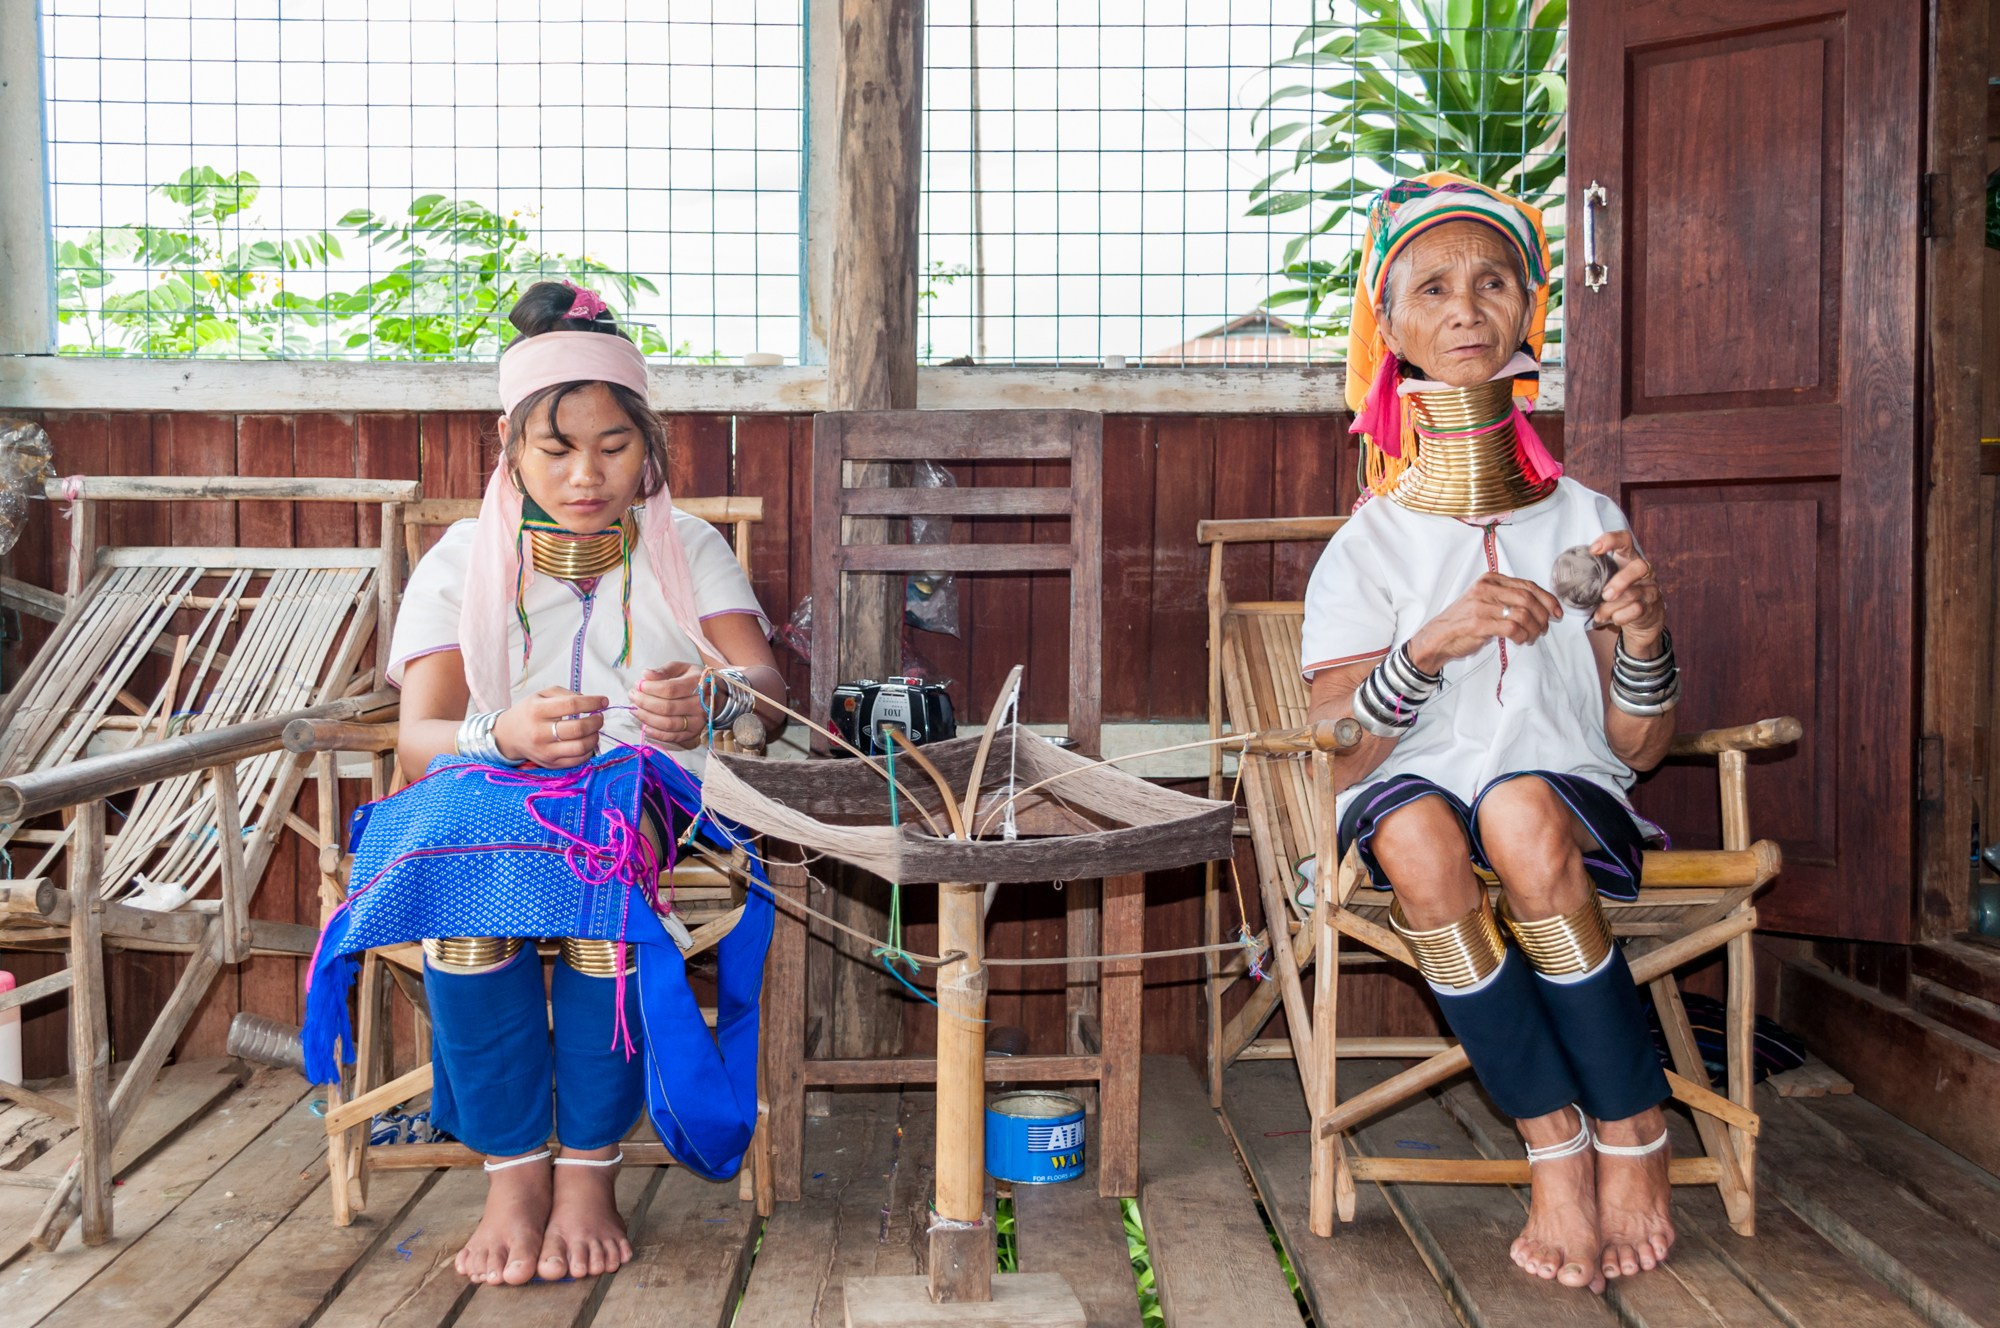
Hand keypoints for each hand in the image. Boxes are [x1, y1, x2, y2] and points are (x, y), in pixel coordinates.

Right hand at [492, 687, 606, 768]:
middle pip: (578, 729)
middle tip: (599, 717)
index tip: (603, 701)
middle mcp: (539, 733)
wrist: (509, 735)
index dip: (592, 702)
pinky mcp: (550, 764)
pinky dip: (588, 751)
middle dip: (596, 722)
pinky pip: (577, 760)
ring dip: (594, 737)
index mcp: (537, 710)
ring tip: (594, 730)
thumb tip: (592, 701)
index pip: (572, 705)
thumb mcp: (542, 695)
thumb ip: (566, 694)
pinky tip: (587, 742)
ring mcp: (545, 751)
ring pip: (580, 747)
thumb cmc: (529, 711)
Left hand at [629, 661, 706, 750]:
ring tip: (635, 710)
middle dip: (644, 702)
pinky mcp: (693, 733)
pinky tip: (645, 725)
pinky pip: (672, 737)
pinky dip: (655, 733)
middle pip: (666, 708)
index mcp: (697, 684)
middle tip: (632, 696)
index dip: (650, 688)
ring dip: (647, 718)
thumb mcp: (682, 668)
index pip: (669, 689)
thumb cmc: (695, 680)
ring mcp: (698, 721)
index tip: (638, 684)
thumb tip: (646, 675)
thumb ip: (664, 670)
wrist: (717, 697)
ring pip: (667, 724)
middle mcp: (700, 705)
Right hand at [1408, 572, 1563, 672]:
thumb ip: (1508, 598)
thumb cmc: (1464, 621)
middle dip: (1543, 616)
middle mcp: (1486, 588)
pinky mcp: (1479, 623)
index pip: (1528, 585)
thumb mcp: (1486, 602)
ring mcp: (1481, 605)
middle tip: (1544, 628)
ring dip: (1534, 629)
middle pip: (1528, 598)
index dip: (1547, 599)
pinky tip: (1520, 641)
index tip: (1557, 612)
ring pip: (1523, 614)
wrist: (1439, 637)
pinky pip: (1512, 628)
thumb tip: (1541, 606)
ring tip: (1532, 637)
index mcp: (1490, 580)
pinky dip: (1522, 636)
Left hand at [1588, 531, 1667, 651]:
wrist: (1643, 619)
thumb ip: (1595, 578)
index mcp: (1629, 559)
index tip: (1594, 550)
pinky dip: (1620, 617)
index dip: (1611, 540)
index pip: (1625, 540)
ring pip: (1633, 594)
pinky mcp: (1651, 606)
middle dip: (1620, 581)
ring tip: (1599, 615)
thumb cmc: (1619, 596)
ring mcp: (1650, 588)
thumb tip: (1567, 582)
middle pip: (1639, 567)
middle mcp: (1644, 571)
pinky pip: (1636, 610)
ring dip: (1611, 607)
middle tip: (1605, 595)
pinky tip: (1613, 619)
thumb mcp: (1608, 582)